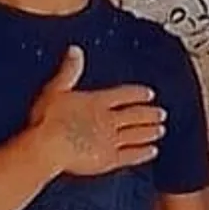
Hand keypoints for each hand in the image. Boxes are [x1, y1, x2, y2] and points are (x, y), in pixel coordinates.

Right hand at [28, 45, 165, 175]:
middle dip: (150, 114)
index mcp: (96, 102)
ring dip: (150, 131)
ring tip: (161, 130)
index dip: (138, 93)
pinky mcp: (109, 160)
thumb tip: (76, 50)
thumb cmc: (46, 120)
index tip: (149, 93)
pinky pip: (131, 155)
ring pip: (137, 134)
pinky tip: (153, 151)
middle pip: (135, 115)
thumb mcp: (55, 89)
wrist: (46, 147)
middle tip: (162, 113)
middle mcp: (108, 120)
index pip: (123, 95)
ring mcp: (110, 140)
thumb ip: (69, 71)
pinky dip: (143, 153)